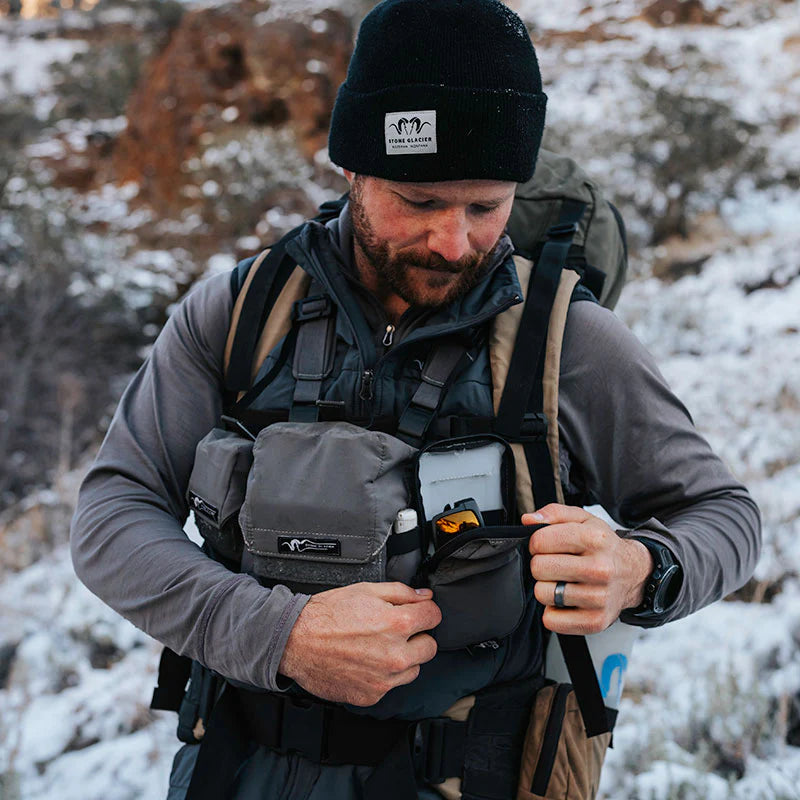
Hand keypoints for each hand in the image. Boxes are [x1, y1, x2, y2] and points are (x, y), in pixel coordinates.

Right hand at [278, 582, 441, 705]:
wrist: (295, 641)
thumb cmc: (327, 614)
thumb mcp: (366, 590)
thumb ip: (402, 592)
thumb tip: (425, 596)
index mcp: (397, 624)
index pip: (434, 617)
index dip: (425, 611)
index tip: (418, 612)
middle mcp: (395, 655)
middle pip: (430, 647)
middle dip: (418, 636)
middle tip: (397, 630)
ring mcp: (384, 679)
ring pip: (413, 669)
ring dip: (403, 658)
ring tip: (378, 647)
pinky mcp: (372, 695)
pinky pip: (391, 686)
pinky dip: (383, 676)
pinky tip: (366, 662)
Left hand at [523, 504, 652, 634]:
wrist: (634, 573)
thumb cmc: (603, 547)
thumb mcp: (583, 520)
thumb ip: (554, 513)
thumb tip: (528, 520)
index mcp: (594, 539)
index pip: (540, 541)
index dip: (537, 542)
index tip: (547, 546)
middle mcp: (599, 568)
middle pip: (538, 568)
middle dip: (542, 564)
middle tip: (557, 564)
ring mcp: (599, 597)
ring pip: (543, 593)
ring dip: (548, 587)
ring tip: (564, 582)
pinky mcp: (596, 621)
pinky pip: (551, 620)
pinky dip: (553, 612)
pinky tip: (567, 601)